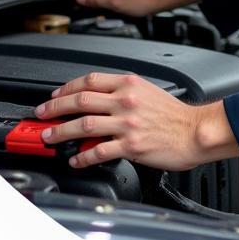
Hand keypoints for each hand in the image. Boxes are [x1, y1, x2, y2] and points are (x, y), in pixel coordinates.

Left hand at [35, 71, 238, 169]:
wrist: (196, 131)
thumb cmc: (176, 115)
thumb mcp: (149, 91)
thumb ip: (124, 93)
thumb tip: (99, 101)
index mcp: (130, 84)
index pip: (90, 80)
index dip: (67, 88)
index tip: (55, 96)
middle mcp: (126, 101)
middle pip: (81, 100)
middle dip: (55, 108)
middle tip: (42, 115)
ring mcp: (127, 124)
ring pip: (83, 125)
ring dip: (60, 132)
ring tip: (49, 137)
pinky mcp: (130, 145)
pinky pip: (98, 151)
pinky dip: (82, 156)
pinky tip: (75, 159)